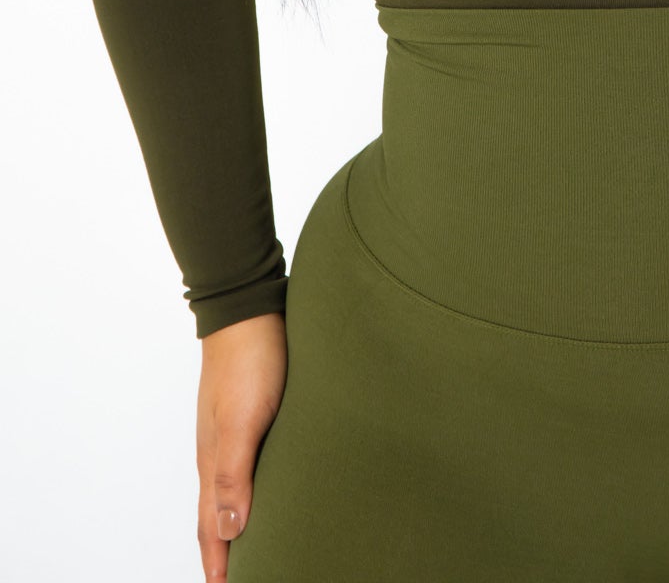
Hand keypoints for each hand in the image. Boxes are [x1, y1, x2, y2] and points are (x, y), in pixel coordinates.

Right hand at [195, 311, 287, 578]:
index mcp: (214, 460)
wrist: (249, 306)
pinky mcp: (250, 412)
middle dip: (221, 552)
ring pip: (230, 490)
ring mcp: (232, 431)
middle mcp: (219, 451)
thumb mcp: (243, 419)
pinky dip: (249, 489)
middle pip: (215, 514)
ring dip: (234, 523)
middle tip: (232, 580)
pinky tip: (265, 487)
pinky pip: (245, 464)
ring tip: (246, 547)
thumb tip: (228, 531)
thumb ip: (233, 474)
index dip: (218, 563)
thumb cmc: (249, 359)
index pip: (211, 527)